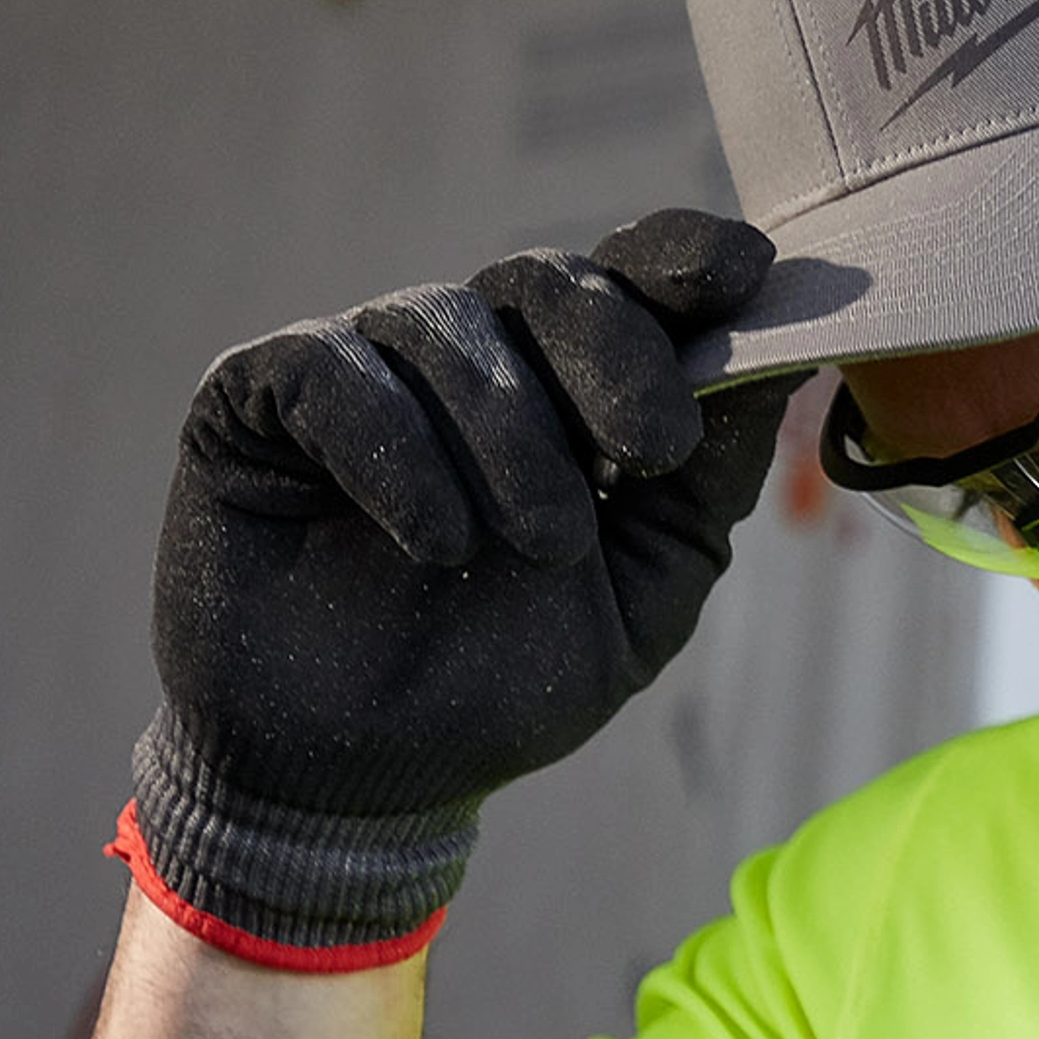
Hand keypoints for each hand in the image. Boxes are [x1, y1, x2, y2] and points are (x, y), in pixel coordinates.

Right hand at [127, 210, 799, 958]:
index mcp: (564, 387)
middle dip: (615, 356)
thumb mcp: (645, 588)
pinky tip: (436, 542)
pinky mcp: (253, 396)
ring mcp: (358, 367)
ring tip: (538, 549)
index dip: (683, 256)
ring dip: (512, 441)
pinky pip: (333, 371)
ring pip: (445, 325)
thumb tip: (785, 361)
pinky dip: (397, 454)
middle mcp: (465, 357)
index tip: (745, 271)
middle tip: (650, 453)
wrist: (364, 781)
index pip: (626, 277)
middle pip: (546, 280)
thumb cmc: (507, 682)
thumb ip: (711, 479)